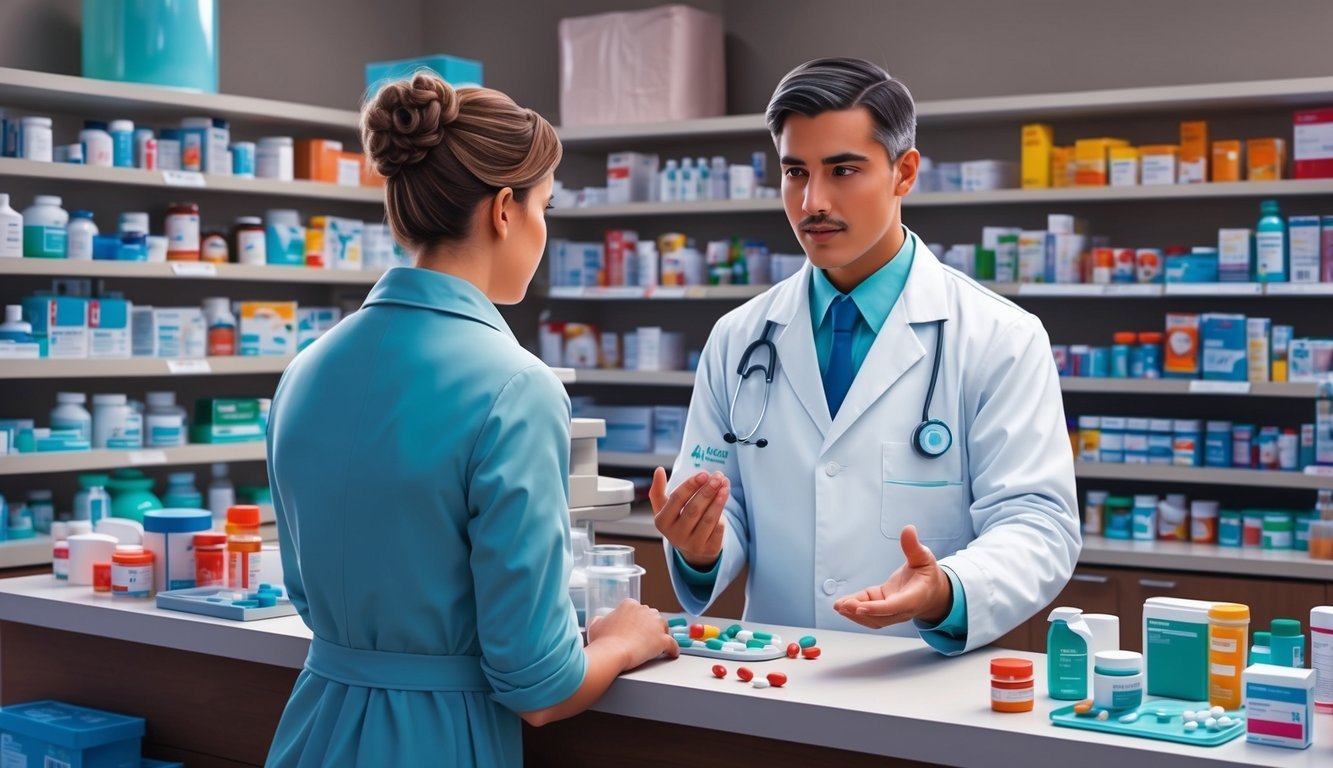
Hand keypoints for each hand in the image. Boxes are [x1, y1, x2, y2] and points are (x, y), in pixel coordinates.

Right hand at [586, 598, 678, 668]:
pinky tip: (672, 653)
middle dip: (649, 626)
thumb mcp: (595, 625)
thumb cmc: (603, 641)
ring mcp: (655, 625)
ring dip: (661, 635)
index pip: (637, 610)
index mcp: (629, 605)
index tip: (635, 628)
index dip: (636, 620)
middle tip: (643, 638)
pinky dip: (673, 649)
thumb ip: (600, 620)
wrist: (611, 653)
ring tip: (656, 646)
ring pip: (664, 627)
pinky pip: (673, 644)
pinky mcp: (662, 640)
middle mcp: (645, 610)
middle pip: (652, 616)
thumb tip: (599, 620)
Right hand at [649, 467, 728, 569]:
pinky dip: (722, 514)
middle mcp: (676, 535)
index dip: (690, 485)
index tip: (703, 474)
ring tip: (725, 486)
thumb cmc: (677, 521)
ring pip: (708, 519)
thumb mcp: (664, 508)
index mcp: (662, 522)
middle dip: (707, 491)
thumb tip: (658, 470)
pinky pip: (718, 529)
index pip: (676, 499)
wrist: (691, 548)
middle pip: (693, 509)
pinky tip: (724, 499)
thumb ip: (658, 490)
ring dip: (718, 500)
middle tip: (718, 477)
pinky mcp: (709, 550)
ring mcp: (693, 545)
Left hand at [832, 525, 952, 629]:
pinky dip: (856, 611)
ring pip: (873, 619)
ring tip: (839, 606)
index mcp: (914, 598)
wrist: (931, 593)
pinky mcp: (883, 608)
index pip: (895, 606)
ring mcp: (893, 612)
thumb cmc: (928, 575)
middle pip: (881, 616)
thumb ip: (913, 546)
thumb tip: (908, 530)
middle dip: (861, 612)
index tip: (861, 607)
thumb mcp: (924, 557)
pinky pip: (870, 614)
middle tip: (843, 605)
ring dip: (855, 614)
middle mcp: (903, 610)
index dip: (877, 608)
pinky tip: (843, 605)